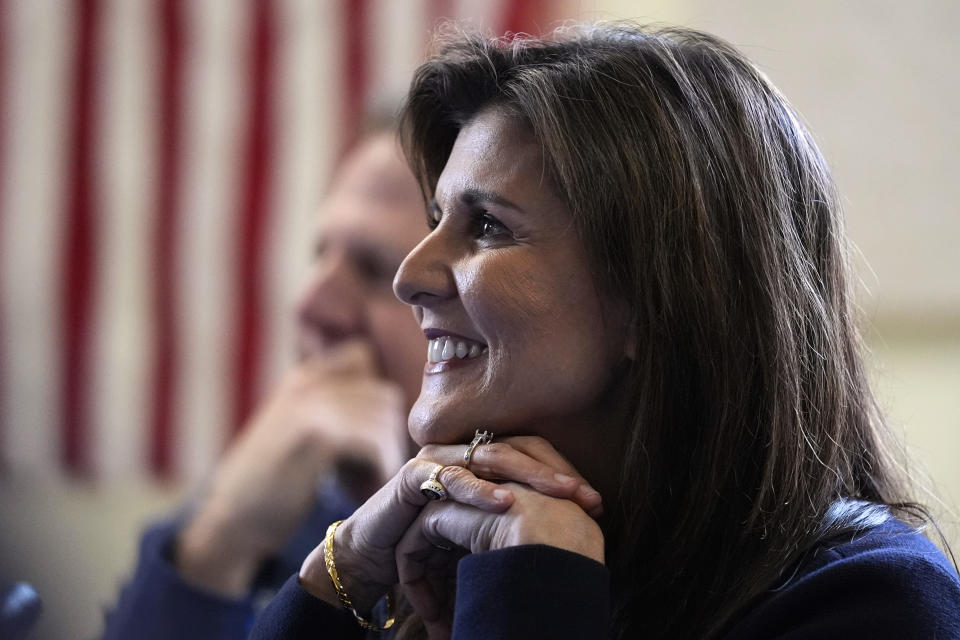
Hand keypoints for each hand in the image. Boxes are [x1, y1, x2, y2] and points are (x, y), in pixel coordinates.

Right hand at [175, 340, 407, 595]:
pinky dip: (380, 469)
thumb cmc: (270, 485)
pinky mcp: (316, 436)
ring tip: (368, 484)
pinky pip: (375, 442)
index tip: (369, 436)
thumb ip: (332, 411)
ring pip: (385, 419)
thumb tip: (390, 410)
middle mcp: (307, 382)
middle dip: (389, 434)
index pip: (364, 356)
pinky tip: (364, 492)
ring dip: (387, 456)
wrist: (229, 523)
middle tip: (373, 470)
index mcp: (302, 377)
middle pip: (384, 394)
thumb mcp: (298, 432)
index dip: (377, 398)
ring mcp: (310, 405)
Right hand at [296, 438, 600, 617]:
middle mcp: (461, 450)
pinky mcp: (414, 475)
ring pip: (492, 456)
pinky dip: (480, 490)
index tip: (596, 502)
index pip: (532, 451)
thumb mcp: (484, 532)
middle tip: (588, 497)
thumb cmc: (432, 546)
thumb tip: (577, 531)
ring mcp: (438, 458)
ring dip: (530, 475)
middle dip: (556, 472)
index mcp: (481, 458)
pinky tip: (506, 503)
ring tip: (562, 493)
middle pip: (518, 448)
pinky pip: (452, 478)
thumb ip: (517, 520)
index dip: (564, 471)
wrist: (375, 558)